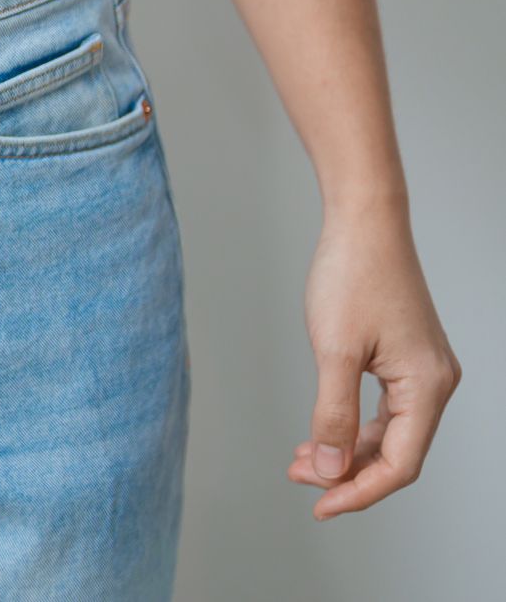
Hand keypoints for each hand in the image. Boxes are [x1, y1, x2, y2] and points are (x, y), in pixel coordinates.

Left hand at [287, 210, 459, 518]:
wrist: (363, 223)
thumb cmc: (351, 276)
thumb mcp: (334, 351)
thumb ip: (332, 414)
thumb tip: (327, 468)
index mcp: (427, 387)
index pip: (399, 464)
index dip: (359, 491)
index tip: (320, 506)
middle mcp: (434, 383)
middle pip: (394, 452)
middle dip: (345, 470)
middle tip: (296, 477)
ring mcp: (422, 370)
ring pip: (386, 431)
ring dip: (344, 448)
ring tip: (299, 460)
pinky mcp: (405, 357)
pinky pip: (382, 407)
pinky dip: (350, 422)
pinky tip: (319, 431)